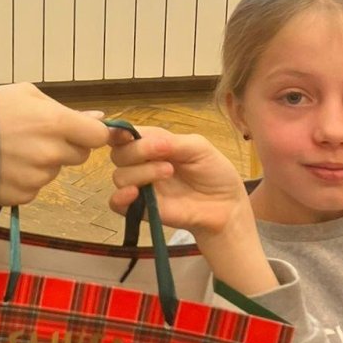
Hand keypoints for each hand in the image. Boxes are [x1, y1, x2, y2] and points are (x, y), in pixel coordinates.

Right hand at [0, 84, 109, 204]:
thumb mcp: (26, 96)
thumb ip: (65, 110)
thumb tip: (98, 119)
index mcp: (55, 124)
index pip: (98, 136)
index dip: (90, 133)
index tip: (79, 130)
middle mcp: (49, 154)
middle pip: (79, 156)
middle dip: (65, 146)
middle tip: (37, 136)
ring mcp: (36, 178)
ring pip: (53, 171)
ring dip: (42, 163)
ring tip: (12, 149)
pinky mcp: (21, 196)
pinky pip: (34, 188)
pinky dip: (24, 179)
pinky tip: (4, 165)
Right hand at [109, 127, 276, 297]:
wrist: (225, 206)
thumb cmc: (213, 172)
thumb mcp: (198, 147)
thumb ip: (171, 141)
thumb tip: (144, 139)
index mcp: (151, 144)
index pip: (124, 134)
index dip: (121, 132)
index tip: (130, 135)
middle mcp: (141, 164)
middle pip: (119, 153)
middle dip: (138, 150)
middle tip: (164, 152)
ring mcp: (140, 187)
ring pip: (119, 176)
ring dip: (141, 172)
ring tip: (169, 172)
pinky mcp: (140, 210)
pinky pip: (116, 203)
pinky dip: (121, 196)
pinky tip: (136, 193)